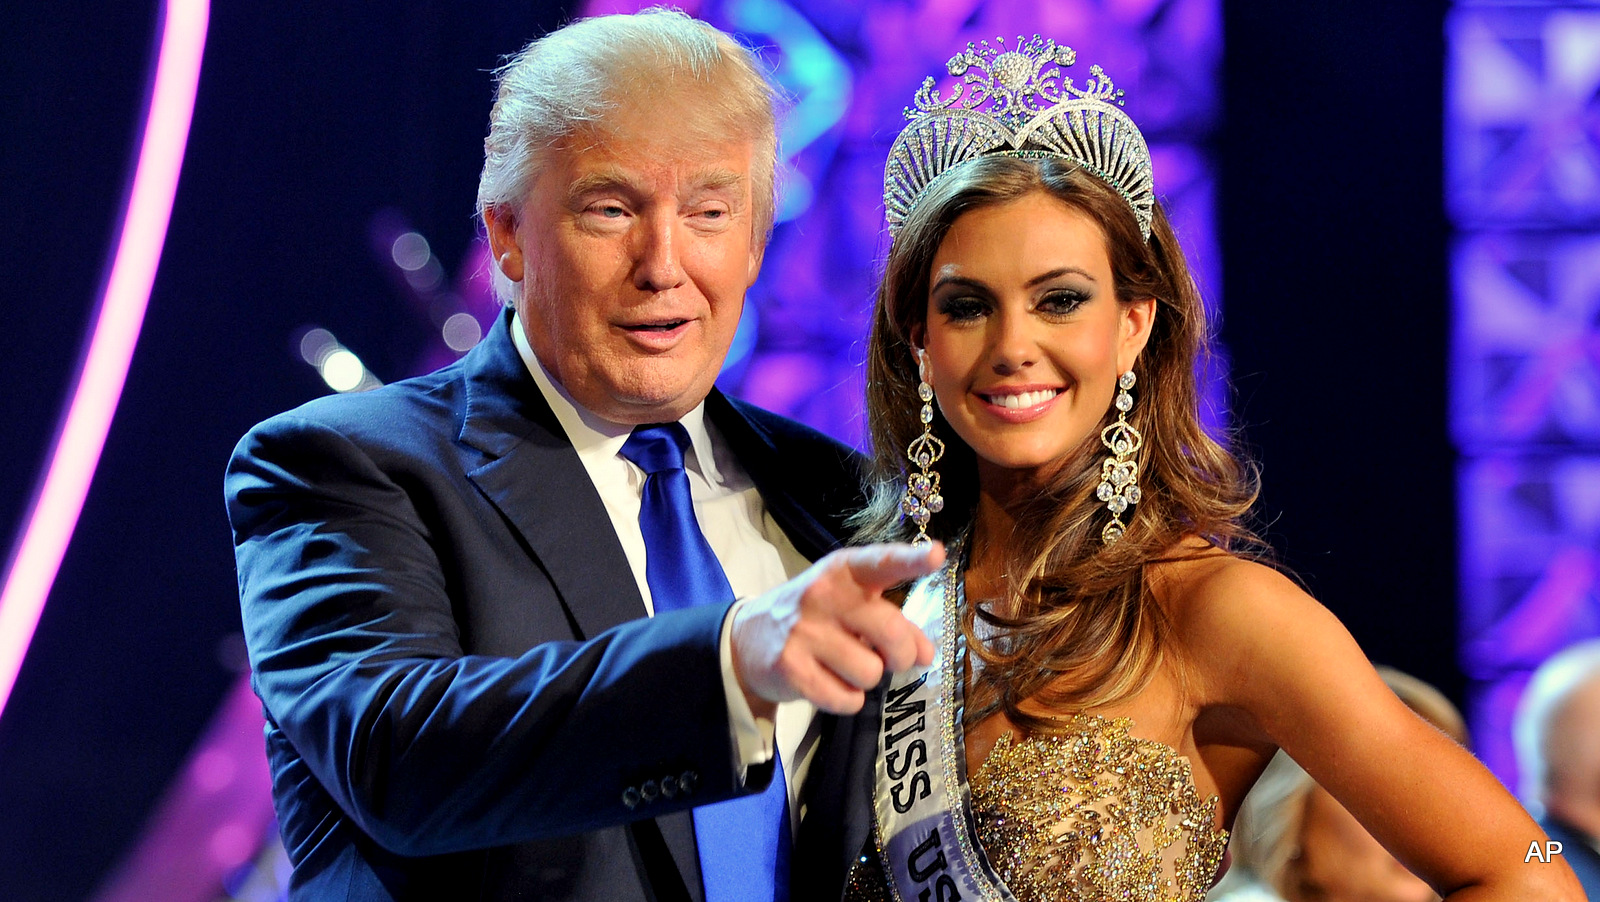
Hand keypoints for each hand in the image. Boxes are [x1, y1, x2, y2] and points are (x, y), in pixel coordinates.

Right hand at [731, 542, 942, 715]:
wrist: (747, 639)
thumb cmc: (815, 617)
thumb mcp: (852, 606)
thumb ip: (894, 623)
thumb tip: (927, 654)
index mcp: (844, 571)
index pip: (880, 562)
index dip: (911, 560)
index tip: (937, 555)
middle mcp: (822, 594)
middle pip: (891, 633)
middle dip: (901, 656)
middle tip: (888, 659)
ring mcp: (804, 631)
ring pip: (871, 674)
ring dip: (867, 680)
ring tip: (844, 667)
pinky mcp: (790, 667)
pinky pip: (846, 699)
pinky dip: (846, 700)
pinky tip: (828, 683)